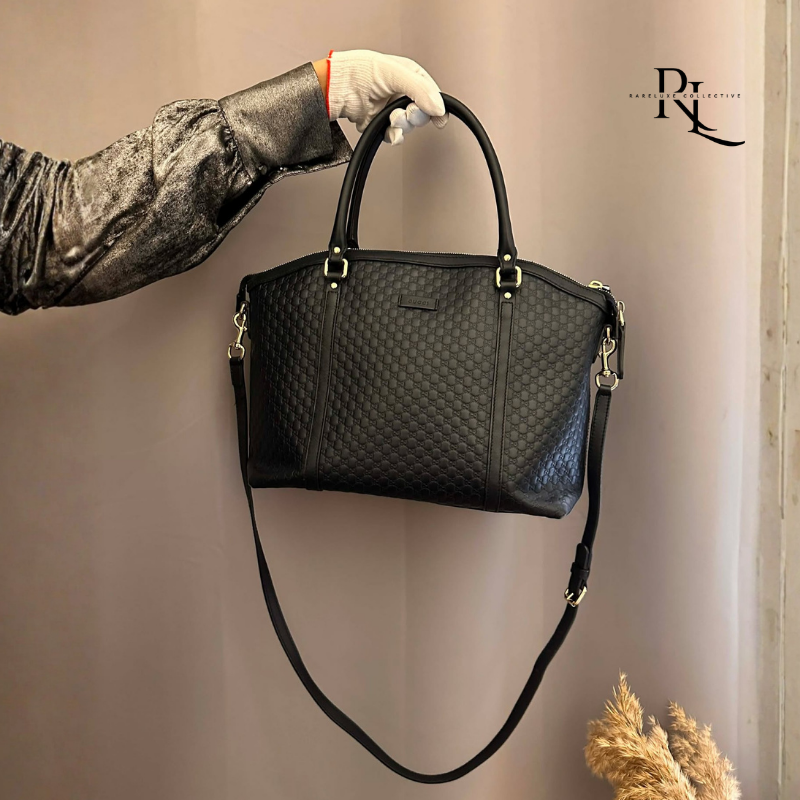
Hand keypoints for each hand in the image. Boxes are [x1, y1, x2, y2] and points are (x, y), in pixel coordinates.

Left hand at [314, 50, 448, 144]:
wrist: (339, 88)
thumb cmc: (361, 71)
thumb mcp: (396, 74)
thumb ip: (420, 90)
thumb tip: (439, 107)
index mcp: (410, 77)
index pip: (432, 95)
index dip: (436, 106)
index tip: (437, 116)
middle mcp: (403, 94)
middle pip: (423, 113)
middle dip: (415, 115)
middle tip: (406, 110)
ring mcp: (393, 110)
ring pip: (410, 126)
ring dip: (402, 125)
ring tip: (392, 117)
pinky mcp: (382, 124)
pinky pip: (396, 136)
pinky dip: (394, 135)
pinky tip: (389, 129)